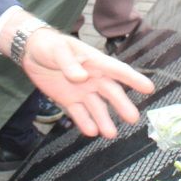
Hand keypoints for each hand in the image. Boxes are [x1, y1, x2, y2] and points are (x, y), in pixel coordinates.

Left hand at [0, 16, 153, 137]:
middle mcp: (93, 78)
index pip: (117, 71)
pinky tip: (91, 131)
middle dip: (122, 105)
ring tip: (110, 134)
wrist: (31, 53)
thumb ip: (69, 64)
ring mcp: (82, 91)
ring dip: (104, 120)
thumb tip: (82, 78)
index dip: (133, 79)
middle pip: (111, 93)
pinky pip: (80, 113)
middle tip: (133, 119)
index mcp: (95, 62)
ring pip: (97, 107)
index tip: (149, 89)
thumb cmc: (49, 45)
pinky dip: (85, 122)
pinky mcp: (69, 101)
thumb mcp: (58, 50)